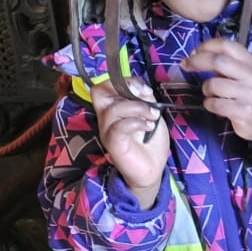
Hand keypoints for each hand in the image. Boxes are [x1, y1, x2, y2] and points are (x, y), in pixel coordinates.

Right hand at [91, 78, 168, 207]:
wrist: (151, 169)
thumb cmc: (149, 141)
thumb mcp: (151, 115)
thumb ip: (145, 100)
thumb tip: (142, 88)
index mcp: (113, 108)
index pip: (105, 86)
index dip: (124, 81)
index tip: (144, 90)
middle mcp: (106, 117)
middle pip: (98, 92)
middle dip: (123, 88)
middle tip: (145, 96)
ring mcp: (107, 130)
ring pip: (114, 109)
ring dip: (138, 108)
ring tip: (153, 116)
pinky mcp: (113, 143)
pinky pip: (119, 127)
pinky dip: (137, 122)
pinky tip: (149, 126)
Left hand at [183, 38, 251, 142]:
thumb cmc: (251, 92)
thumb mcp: (246, 73)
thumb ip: (226, 62)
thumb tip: (196, 55)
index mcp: (251, 62)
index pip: (226, 45)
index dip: (206, 46)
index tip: (195, 52)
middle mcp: (251, 76)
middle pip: (218, 61)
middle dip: (197, 61)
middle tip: (186, 65)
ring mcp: (248, 94)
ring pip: (213, 85)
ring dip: (206, 90)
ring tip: (213, 94)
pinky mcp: (243, 112)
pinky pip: (215, 104)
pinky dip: (209, 104)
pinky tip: (216, 106)